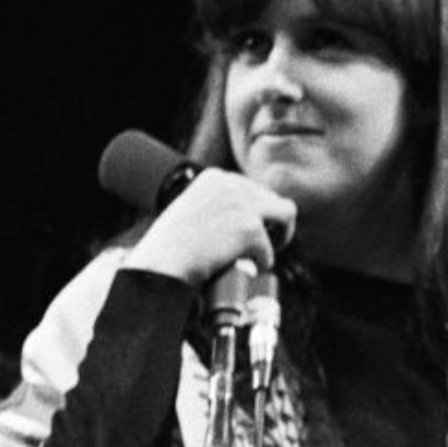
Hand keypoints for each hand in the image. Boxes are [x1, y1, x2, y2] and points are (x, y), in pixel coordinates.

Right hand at [121, 168, 296, 285]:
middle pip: (272, 199)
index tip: (246, 231)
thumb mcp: (189, 213)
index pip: (252, 188)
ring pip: (286, 214)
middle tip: (260, 247)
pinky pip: (271, 249)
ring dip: (281, 235)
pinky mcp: (251, 229)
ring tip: (265, 255)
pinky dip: (262, 263)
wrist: (161, 263)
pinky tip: (246, 269)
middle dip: (271, 223)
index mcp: (215, 177)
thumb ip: (213, 209)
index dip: (255, 212)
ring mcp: (244, 205)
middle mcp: (232, 184)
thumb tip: (240, 223)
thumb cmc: (168, 248)